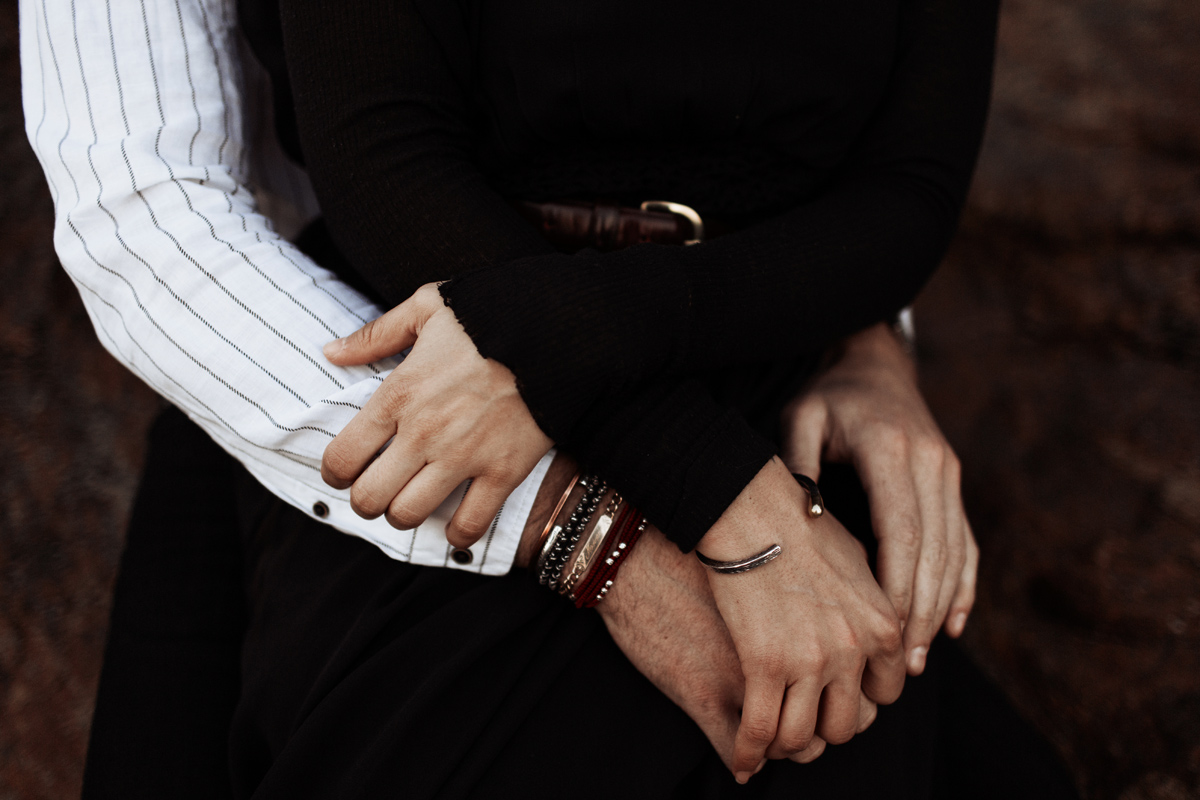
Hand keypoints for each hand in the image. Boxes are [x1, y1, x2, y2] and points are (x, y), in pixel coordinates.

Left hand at [322, 283, 551, 547]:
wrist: (556, 331)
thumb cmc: (490, 316)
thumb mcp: (427, 307)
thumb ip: (376, 334)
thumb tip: (332, 352)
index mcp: (398, 394)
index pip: (342, 456)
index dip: (335, 472)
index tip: (344, 471)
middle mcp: (423, 432)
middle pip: (369, 497)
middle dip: (366, 500)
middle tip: (378, 490)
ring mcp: (463, 456)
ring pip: (409, 516)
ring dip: (404, 515)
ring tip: (412, 503)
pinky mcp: (503, 471)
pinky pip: (470, 525)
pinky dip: (458, 533)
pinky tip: (456, 523)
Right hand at [515, 457, 875, 772]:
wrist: (743, 502)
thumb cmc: (790, 516)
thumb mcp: (854, 556)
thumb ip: (869, 601)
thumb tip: (874, 620)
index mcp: (880, 625)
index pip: (884, 694)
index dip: (856, 697)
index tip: (834, 691)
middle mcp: (852, 650)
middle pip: (845, 724)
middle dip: (820, 726)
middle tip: (797, 714)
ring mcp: (808, 662)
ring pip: (800, 738)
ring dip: (781, 743)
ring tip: (766, 737)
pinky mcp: (760, 666)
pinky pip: (757, 732)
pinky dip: (747, 752)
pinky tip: (740, 756)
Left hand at [780, 322, 977, 674]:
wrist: (875, 362)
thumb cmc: (828, 395)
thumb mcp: (801, 416)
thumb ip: (798, 462)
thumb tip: (806, 518)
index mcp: (893, 451)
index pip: (903, 532)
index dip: (897, 588)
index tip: (883, 634)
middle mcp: (932, 464)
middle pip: (934, 553)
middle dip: (917, 614)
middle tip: (897, 668)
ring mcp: (949, 475)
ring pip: (954, 554)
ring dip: (938, 609)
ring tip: (914, 660)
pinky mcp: (954, 484)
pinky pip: (964, 543)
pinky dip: (961, 585)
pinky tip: (950, 625)